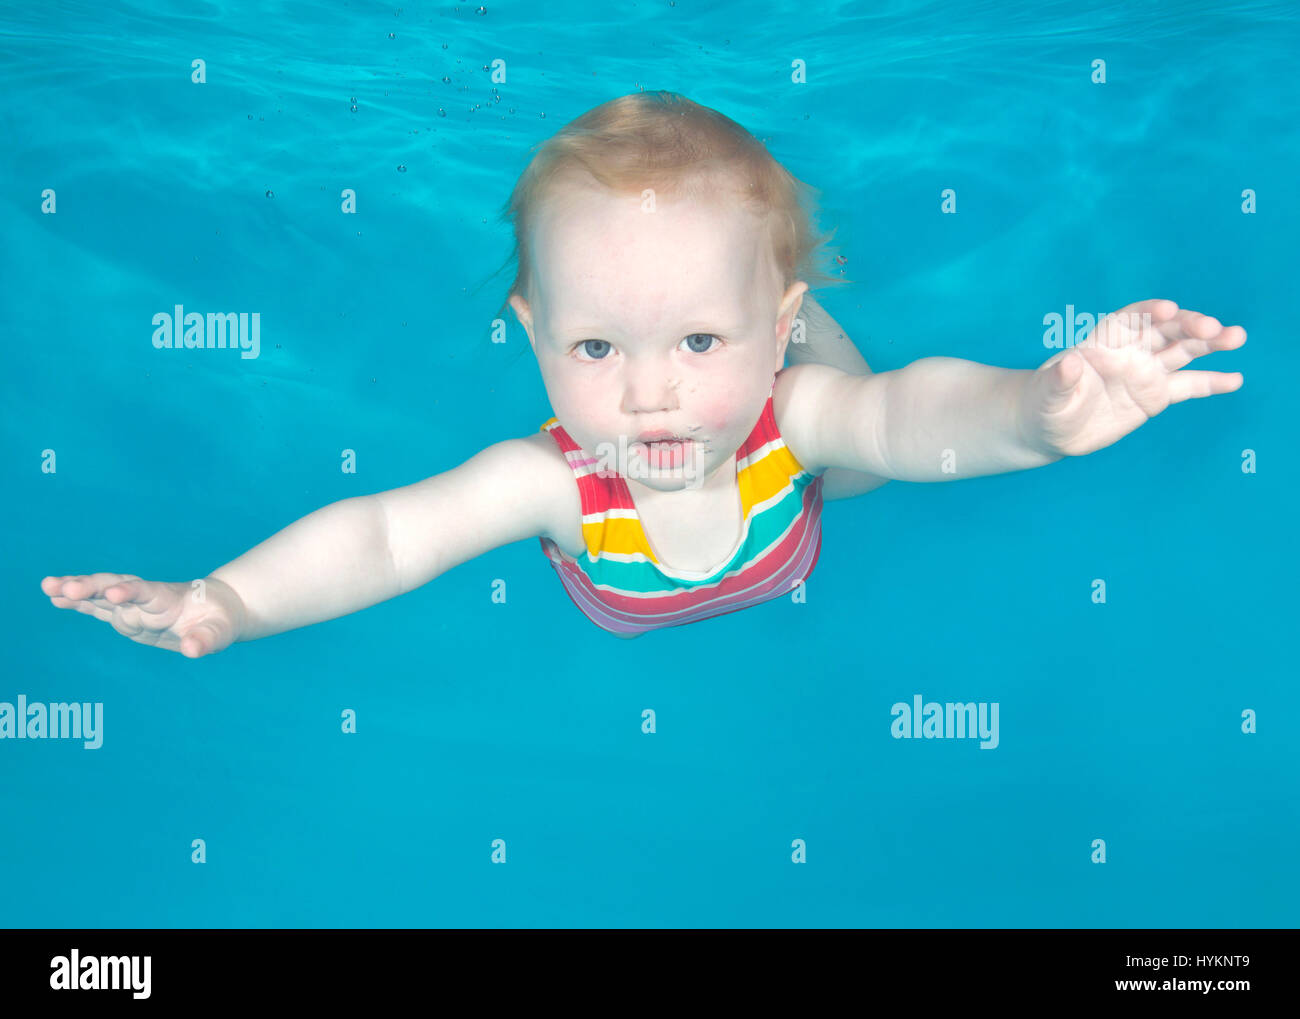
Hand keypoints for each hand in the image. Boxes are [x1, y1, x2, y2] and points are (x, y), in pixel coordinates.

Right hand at [40, 573, 243, 657]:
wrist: (215, 608)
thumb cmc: (218, 621)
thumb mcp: (219, 633)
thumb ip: (205, 641)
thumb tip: (192, 650)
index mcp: (169, 599)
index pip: (147, 593)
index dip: (131, 592)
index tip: (114, 593)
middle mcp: (146, 598)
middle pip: (115, 587)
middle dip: (92, 588)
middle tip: (65, 588)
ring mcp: (132, 605)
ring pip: (100, 594)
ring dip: (75, 589)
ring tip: (47, 586)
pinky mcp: (124, 613)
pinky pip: (96, 606)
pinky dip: (77, 601)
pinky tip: (53, 597)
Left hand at [1022, 299, 1245, 456]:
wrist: (1050, 428)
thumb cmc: (1044, 404)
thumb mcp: (1047, 394)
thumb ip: (1059, 379)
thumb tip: (1069, 363)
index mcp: (1103, 342)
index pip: (1130, 319)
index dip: (1149, 311)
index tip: (1169, 310)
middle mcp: (1129, 351)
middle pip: (1164, 331)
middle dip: (1188, 326)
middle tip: (1214, 328)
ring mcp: (1145, 372)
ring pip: (1182, 352)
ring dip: (1209, 344)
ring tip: (1237, 337)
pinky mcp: (1155, 395)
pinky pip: (1187, 386)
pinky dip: (1211, 382)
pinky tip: (1235, 379)